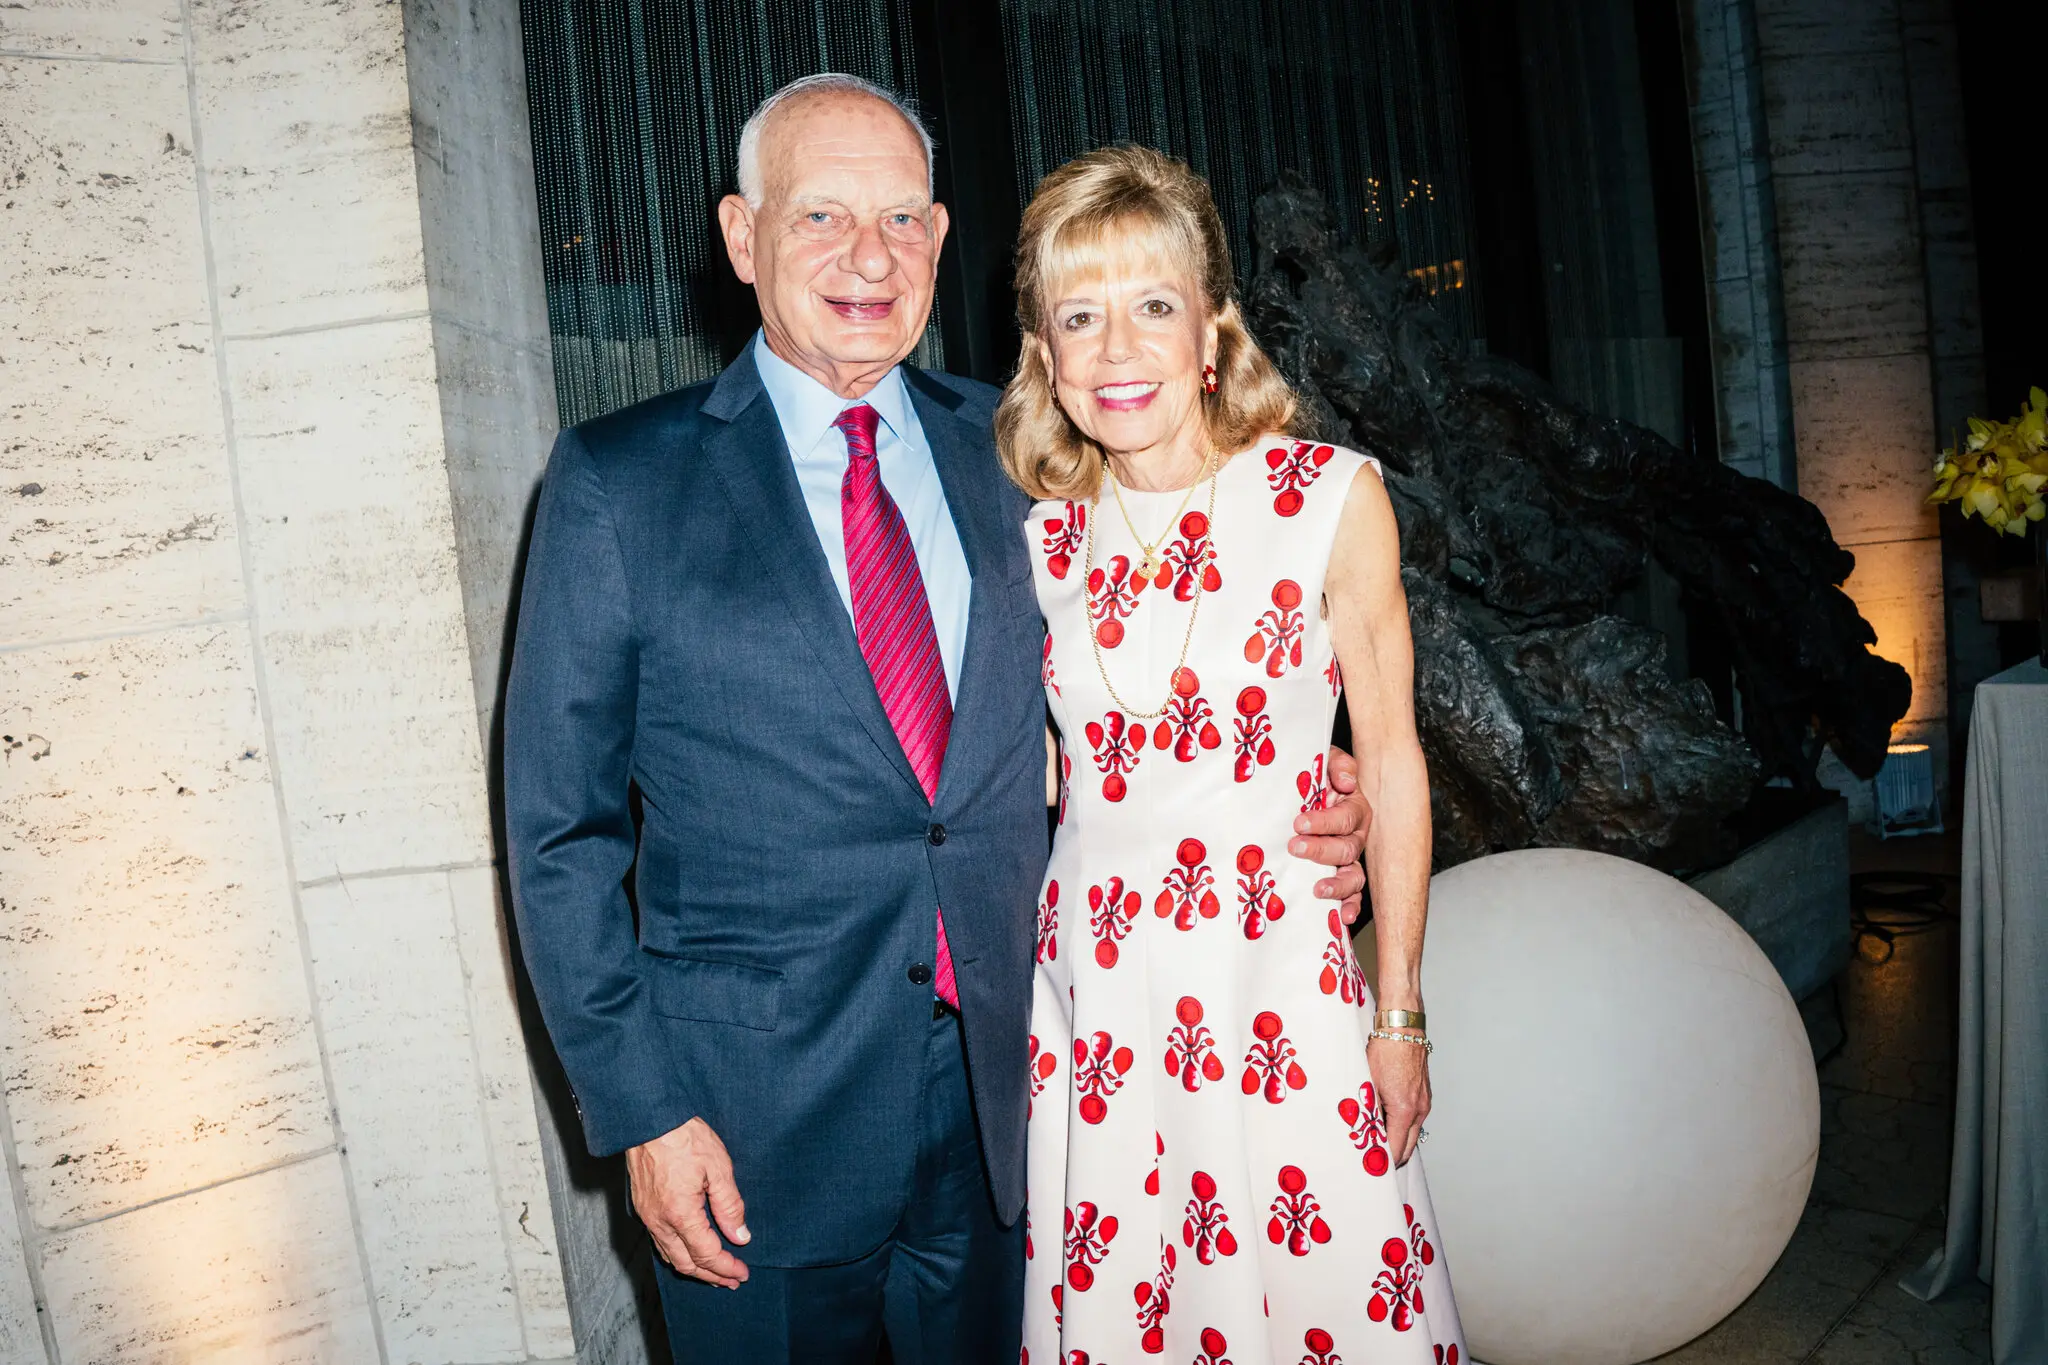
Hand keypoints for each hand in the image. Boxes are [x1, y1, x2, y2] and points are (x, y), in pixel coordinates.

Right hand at [626, 1118, 750, 1287]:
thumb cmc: (684, 1137)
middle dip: (711, 1275)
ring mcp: (648, 1216)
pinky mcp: (642, 1207)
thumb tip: (740, 1236)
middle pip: (686, 1263)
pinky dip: (677, 1254)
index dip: (726, 1267)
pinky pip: (660, 1242)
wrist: (649, 1119)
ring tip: (713, 1273)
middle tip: (732, 1280)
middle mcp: (659, 1221)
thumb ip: (730, 1206)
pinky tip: (689, 1251)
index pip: (707, 1254)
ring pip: (670, 1256)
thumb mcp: (718, 1167)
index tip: (742, 1273)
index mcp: (680, 1214)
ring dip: (694, 1267)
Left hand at [1291, 746, 1372, 924]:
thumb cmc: (1316, 777)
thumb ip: (1336, 764)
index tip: (1299, 822)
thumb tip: (1345, 781)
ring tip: (1319, 890)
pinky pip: (1352, 894)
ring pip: (1353, 876)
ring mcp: (1349, 858)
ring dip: (1338, 884)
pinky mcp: (1340, 875)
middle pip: (1347, 848)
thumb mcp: (1324, 760)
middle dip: (1322, 850)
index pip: (1345, 817)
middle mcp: (1355, 835)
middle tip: (1296, 847)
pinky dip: (1349, 906)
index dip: (1325, 821)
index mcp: (1353, 808)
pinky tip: (1342, 917)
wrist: (1306, 789)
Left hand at [1366, 1034, 1431, 1166]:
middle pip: (1408, 1148)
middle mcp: (1419, 1110)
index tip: (1371, 1168)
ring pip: (1412, 1133)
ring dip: (1397, 1140)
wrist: (1402, 1028)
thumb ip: (1368, 1111)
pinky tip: (1385, 1120)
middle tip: (1373, 1161)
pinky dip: (1402, 1126)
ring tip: (1376, 1140)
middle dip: (1392, 1157)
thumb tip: (1362, 1131)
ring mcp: (1424, 1102)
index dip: (1384, 1162)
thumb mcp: (1368, 1083)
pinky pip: (1414, 1119)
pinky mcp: (1424, 1095)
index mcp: (1404, 1110)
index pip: (1396, 1149)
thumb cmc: (1385, 1051)